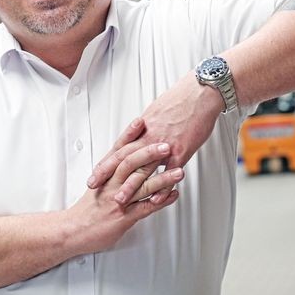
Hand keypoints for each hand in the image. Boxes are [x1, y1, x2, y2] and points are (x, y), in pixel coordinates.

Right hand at [65, 142, 181, 255]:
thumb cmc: (88, 208)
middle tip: (166, 145)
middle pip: (131, 164)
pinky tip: (173, 195)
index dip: (129, 135)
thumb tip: (127, 158)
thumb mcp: (99, 185)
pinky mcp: (124, 217)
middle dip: (150, 153)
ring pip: (142, 186)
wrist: (74, 230)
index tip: (141, 122)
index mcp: (106, 175)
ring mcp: (118, 200)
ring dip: (162, 178)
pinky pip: (145, 208)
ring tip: (178, 171)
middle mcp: (112, 185)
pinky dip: (161, 201)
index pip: (118, 150)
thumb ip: (112, 171)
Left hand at [87, 74, 223, 201]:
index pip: (119, 147)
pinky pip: (169, 172)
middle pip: (124, 158)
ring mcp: (164, 145)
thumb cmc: (181, 100)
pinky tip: (156, 199)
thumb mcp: (156, 111)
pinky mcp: (181, 150)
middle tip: (95, 187)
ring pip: (144, 168)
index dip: (106, 161)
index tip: (96, 173)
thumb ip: (147, 127)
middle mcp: (150, 136)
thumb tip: (140, 133)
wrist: (199, 94)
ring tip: (121, 200)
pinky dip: (162, 188)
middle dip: (108, 174)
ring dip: (130, 186)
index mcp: (143, 128)